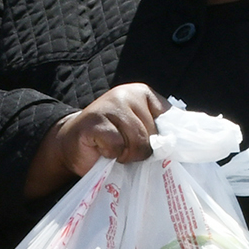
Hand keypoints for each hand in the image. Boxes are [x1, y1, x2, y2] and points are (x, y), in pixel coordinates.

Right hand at [25, 84, 168, 195]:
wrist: (73, 146)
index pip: (169, 119)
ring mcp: (109, 104)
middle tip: (124, 147)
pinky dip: (112, 154)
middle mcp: (127, 93)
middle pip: (153, 133)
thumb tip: (175, 144)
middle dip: (141, 149)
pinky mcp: (94, 121)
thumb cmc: (111, 141)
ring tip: (114, 150)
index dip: (160, 139)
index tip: (147, 143)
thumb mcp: (140, 131)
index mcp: (143, 93)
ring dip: (127, 154)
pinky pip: (117, 145)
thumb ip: (159, 131)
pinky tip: (102, 149)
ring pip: (138, 140)